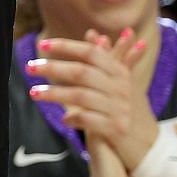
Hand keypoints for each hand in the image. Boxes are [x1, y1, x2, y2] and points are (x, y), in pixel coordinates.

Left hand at [26, 27, 159, 168]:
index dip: (67, 46)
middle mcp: (120, 87)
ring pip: (81, 96)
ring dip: (55, 94)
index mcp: (119, 72)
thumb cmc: (125, 107)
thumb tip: (92, 33)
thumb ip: (105, 57)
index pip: (90, 53)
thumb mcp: (118, 81)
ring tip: (34, 93)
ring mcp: (119, 108)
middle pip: (82, 72)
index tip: (44, 44)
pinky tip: (64, 119)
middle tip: (30, 68)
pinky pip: (89, 119)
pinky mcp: (116, 128)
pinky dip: (74, 118)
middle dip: (53, 68)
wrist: (147, 142)